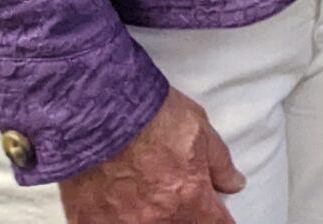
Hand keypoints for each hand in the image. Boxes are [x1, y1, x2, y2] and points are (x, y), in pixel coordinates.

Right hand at [58, 87, 241, 223]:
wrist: (100, 111)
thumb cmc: (151, 116)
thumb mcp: (200, 130)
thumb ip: (220, 164)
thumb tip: (234, 184)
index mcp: (189, 198)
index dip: (218, 218)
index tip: (216, 213)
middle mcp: (156, 219)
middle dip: (183, 216)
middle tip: (175, 194)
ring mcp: (119, 223)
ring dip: (149, 216)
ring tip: (143, 194)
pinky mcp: (88, 221)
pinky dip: (114, 217)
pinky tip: (114, 203)